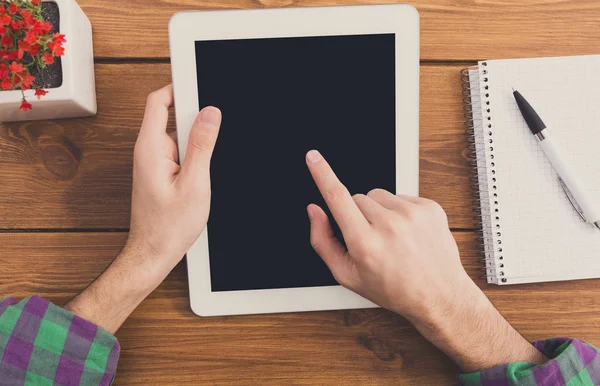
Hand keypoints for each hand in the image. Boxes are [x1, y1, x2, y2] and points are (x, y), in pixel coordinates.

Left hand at [126, 84, 221, 275]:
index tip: (201, 86)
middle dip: (195, 120)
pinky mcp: (160, 172)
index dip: (179, 87)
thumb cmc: (169, 226)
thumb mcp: (195, 183)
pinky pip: (178, 152)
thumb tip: (211, 114)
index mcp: (150, 148)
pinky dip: (192, 156)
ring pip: (177, 135)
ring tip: (204, 169)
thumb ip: (202, 145)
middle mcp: (148, 151)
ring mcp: (153, 162)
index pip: (158, 101)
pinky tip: (201, 175)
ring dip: (195, 143)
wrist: (154, 252)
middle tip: (213, 137)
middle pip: (171, 115)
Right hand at [305, 149, 544, 370]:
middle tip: (371, 238)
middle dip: (357, 213)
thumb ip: (323, 241)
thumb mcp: (348, 276)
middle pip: (357, 197)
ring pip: (378, 195)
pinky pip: (401, 196)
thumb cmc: (393, 289)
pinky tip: (407, 233)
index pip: (337, 198)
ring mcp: (412, 214)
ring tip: (391, 237)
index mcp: (365, 243)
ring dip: (379, 210)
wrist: (439, 295)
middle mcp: (389, 225)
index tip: (313, 157)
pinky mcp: (429, 208)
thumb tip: (314, 211)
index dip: (322, 174)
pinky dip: (400, 211)